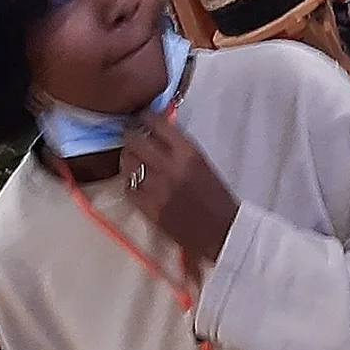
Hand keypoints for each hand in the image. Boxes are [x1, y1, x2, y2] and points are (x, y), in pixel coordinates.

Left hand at [119, 111, 237, 266]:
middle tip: (131, 140)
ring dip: (128, 160)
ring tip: (133, 162)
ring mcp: (157, 188)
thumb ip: (178, 147)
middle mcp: (170, 167)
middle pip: (135, 140)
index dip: (145, 118)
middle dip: (131, 137)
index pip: (156, 123)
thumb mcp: (202, 162)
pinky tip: (137, 185)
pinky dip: (130, 185)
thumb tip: (157, 133)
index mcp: (187, 152)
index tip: (142, 119)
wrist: (221, 231)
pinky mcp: (149, 208)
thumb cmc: (215, 198)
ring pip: (128, 163)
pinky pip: (128, 189)